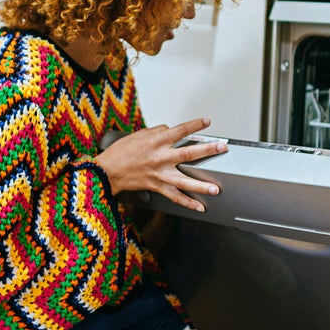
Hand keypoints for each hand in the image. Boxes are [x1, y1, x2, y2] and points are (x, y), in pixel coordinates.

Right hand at [93, 118, 227, 212]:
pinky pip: (174, 197)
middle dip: (207, 150)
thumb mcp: (138, 135)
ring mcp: (159, 174)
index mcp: (155, 142)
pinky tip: (199, 207)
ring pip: (184, 180)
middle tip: (222, 148)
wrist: (107, 171)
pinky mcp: (156, 187)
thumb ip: (157, 131)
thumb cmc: (120, 152)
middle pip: (187, 154)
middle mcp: (159, 158)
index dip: (194, 125)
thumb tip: (171, 130)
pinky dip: (187, 203)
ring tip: (215, 189)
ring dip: (201, 185)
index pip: (179, 131)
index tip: (207, 122)